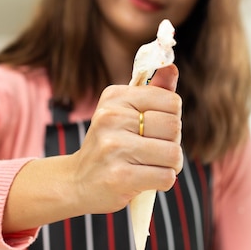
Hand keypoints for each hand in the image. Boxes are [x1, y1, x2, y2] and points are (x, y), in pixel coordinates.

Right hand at [3, 65, 181, 232]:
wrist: (77, 182)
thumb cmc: (110, 144)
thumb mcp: (125, 112)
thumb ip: (152, 91)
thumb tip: (171, 67)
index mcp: (114, 97)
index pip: (171, 101)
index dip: (171, 118)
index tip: (154, 128)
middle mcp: (111, 117)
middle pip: (174, 127)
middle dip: (172, 142)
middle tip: (152, 150)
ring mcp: (114, 147)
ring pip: (173, 153)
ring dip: (170, 165)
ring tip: (151, 166)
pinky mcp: (120, 177)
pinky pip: (166, 177)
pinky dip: (162, 181)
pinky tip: (144, 180)